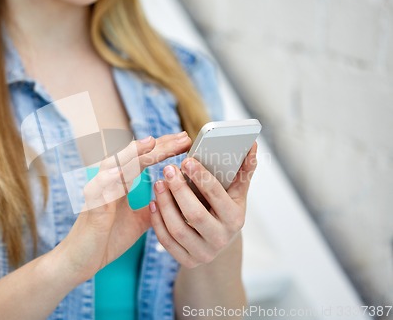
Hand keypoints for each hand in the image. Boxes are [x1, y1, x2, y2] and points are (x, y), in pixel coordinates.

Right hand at [57, 132, 191, 281]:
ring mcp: (98, 191)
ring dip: (132, 153)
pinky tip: (123, 171)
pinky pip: (99, 187)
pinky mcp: (90, 206)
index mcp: (120, 183)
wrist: (81, 261)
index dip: (163, 148)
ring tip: (151, 143)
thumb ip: (154, 206)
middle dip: (158, 145)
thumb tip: (174, 198)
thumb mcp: (139, 220)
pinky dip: (111, 177)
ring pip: (114, 164)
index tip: (185, 141)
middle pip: (133, 155)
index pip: (144, 158)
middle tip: (182, 137)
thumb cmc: (107, 239)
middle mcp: (108, 181)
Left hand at [150, 142, 257, 267]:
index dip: (201, 177)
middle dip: (179, 189)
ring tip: (157, 183)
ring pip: (178, 229)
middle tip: (167, 169)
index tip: (186, 160)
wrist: (218, 242)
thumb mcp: (236, 193)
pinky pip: (167, 242)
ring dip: (165, 204)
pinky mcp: (187, 260)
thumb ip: (243, 170)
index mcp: (235, 219)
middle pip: (195, 214)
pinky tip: (153, 203)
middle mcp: (221, 238)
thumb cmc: (225, 209)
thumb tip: (252, 144)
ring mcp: (204, 253)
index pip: (217, 195)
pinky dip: (157, 221)